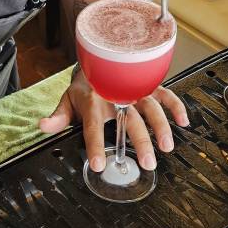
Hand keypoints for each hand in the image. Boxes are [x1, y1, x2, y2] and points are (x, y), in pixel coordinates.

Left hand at [38, 67, 189, 171]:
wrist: (98, 62)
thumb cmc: (85, 87)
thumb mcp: (68, 101)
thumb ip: (58, 117)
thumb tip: (43, 126)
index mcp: (94, 102)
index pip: (93, 127)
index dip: (95, 146)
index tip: (99, 165)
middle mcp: (116, 96)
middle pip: (129, 121)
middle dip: (140, 142)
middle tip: (147, 163)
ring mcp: (135, 91)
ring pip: (150, 108)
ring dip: (160, 127)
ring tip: (166, 147)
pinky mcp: (148, 87)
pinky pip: (164, 95)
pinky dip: (175, 106)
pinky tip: (183, 122)